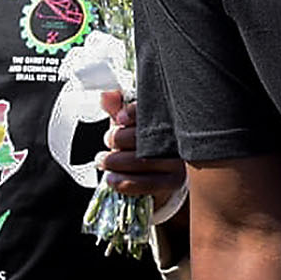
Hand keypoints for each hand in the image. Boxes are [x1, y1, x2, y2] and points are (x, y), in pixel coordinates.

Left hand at [96, 90, 185, 211]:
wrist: (161, 176)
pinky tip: (111, 178)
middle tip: (107, 140)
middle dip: (118, 139)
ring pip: (142, 160)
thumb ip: (117, 109)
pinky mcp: (174, 181)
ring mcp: (178, 161)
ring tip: (102, 160)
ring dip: (115, 161)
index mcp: (168, 119)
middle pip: (144, 136)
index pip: (153, 110)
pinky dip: (123, 182)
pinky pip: (146, 183)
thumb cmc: (143, 145)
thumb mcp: (130, 125)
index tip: (118, 119)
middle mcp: (177, 139)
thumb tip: (105, 96)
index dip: (133, 113)